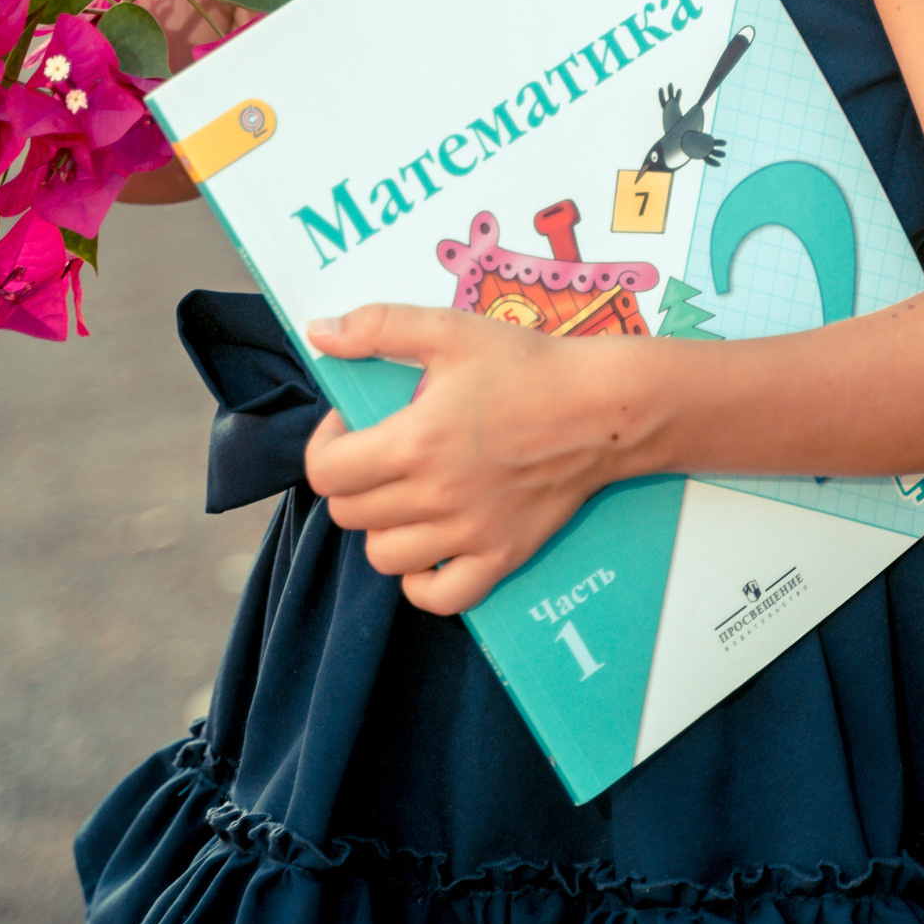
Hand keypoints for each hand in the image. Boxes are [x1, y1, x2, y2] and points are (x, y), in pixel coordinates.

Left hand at [302, 305, 655, 614]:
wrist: (604, 407)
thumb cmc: (530, 365)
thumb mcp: (451, 330)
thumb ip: (379, 326)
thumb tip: (319, 334)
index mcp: (417, 442)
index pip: (327, 471)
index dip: (325, 445)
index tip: (349, 425)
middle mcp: (437, 496)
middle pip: (349, 514)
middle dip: (352, 480)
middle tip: (380, 453)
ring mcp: (470, 534)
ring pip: (383, 556)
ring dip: (381, 526)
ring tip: (404, 495)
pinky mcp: (502, 557)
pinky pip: (440, 597)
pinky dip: (422, 580)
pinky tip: (430, 545)